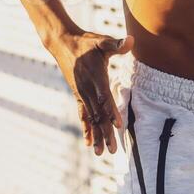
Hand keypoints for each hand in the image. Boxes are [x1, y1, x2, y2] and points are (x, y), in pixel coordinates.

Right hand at [47, 29, 131, 155]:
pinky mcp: (79, 96)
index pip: (105, 98)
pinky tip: (90, 143)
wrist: (62, 44)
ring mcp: (82, 95)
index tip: (117, 126)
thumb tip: (131, 40)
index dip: (111, 112)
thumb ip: (116, 44)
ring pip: (91, 119)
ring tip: (102, 153)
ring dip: (97, 136)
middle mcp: (87, 90)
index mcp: (95, 78)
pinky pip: (83, 116)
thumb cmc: (86, 42)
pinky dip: (87, 129)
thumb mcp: (101, 41)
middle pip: (98, 114)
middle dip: (106, 133)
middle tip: (112, 150)